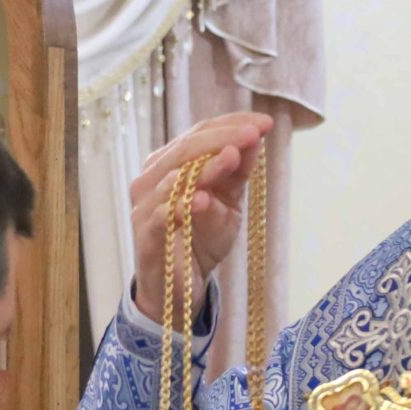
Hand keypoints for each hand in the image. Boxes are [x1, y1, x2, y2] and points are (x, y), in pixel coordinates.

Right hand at [128, 112, 272, 325]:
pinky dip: (182, 206)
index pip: (198, 133)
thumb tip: (255, 138)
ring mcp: (145, 206)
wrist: (180, 286)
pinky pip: (162, 216)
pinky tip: (203, 199)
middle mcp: (152, 178)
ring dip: (205, 167)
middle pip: (185, 148)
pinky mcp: (146, 235)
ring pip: (173, 178)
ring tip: (233, 157)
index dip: (230, 125)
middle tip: (252, 134)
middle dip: (222, 138)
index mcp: (170, 164)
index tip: (265, 123)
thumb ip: (236, 173)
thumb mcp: (227, 202)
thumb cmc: (201, 238)